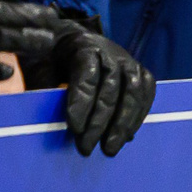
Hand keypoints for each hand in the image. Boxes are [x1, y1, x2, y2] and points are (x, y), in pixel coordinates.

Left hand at [46, 20, 154, 156]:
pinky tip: (128, 135)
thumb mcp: (45, 71)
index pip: (87, 76)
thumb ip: (47, 92)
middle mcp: (112, 53)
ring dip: (123, 123)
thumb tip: (46, 120)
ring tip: (111, 148)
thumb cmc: (57, 63)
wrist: (78, 43)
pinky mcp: (141, 72)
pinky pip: (147, 93)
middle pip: (110, 89)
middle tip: (86, 148)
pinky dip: (139, 115)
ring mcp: (130, 62)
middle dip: (99, 122)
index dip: (81, 103)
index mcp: (84, 49)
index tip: (74, 129)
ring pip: (133, 92)